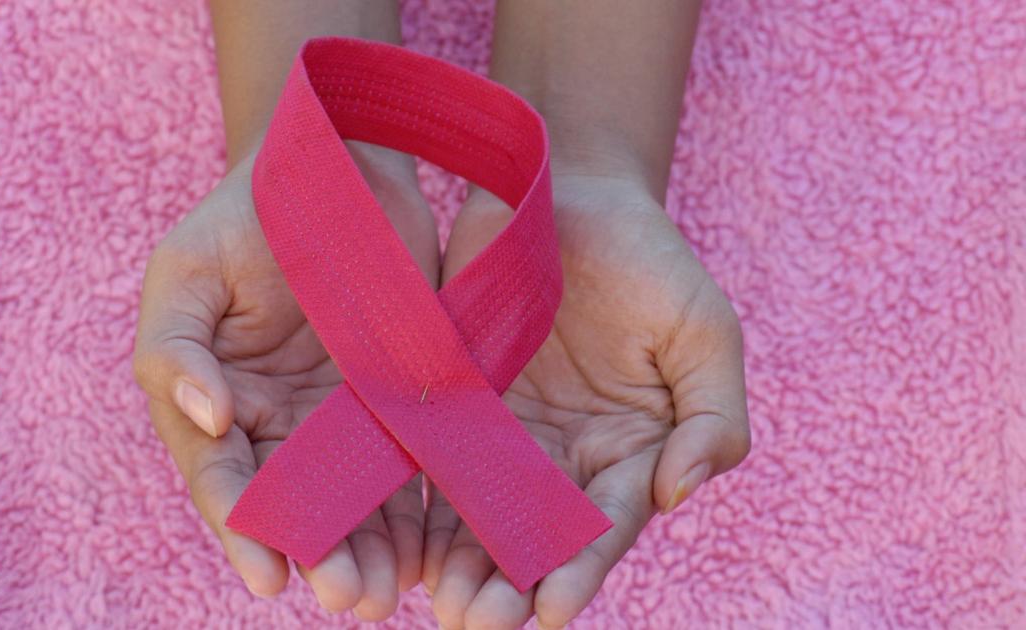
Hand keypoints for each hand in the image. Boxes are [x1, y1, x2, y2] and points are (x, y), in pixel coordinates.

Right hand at [132, 142, 438, 620]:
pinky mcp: (398, 398)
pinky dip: (417, 509)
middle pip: (295, 506)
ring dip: (370, 550)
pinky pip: (407, 463)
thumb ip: (177, 350)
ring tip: (390, 594)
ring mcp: (339, 416)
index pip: (224, 478)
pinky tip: (433, 548)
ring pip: (354, 500)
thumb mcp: (187, 272)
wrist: (336, 166)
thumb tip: (211, 422)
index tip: (271, 576)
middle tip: (349, 599)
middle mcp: (277, 423)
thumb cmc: (245, 217)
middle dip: (320, 556)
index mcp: (215, 402)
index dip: (244, 531)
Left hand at [423, 171, 750, 628]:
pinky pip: (430, 461)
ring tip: (442, 606)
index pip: (605, 525)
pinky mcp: (450, 403)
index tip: (553, 610)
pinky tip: (401, 543)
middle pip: (535, 538)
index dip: (580, 569)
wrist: (566, 194)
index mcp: (629, 452)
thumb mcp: (702, 330)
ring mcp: (502, 436)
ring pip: (477, 516)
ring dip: (460, 565)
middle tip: (478, 624)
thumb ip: (712, 416)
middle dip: (509, 586)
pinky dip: (417, 505)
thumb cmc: (647, 261)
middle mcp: (563, 459)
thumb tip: (680, 492)